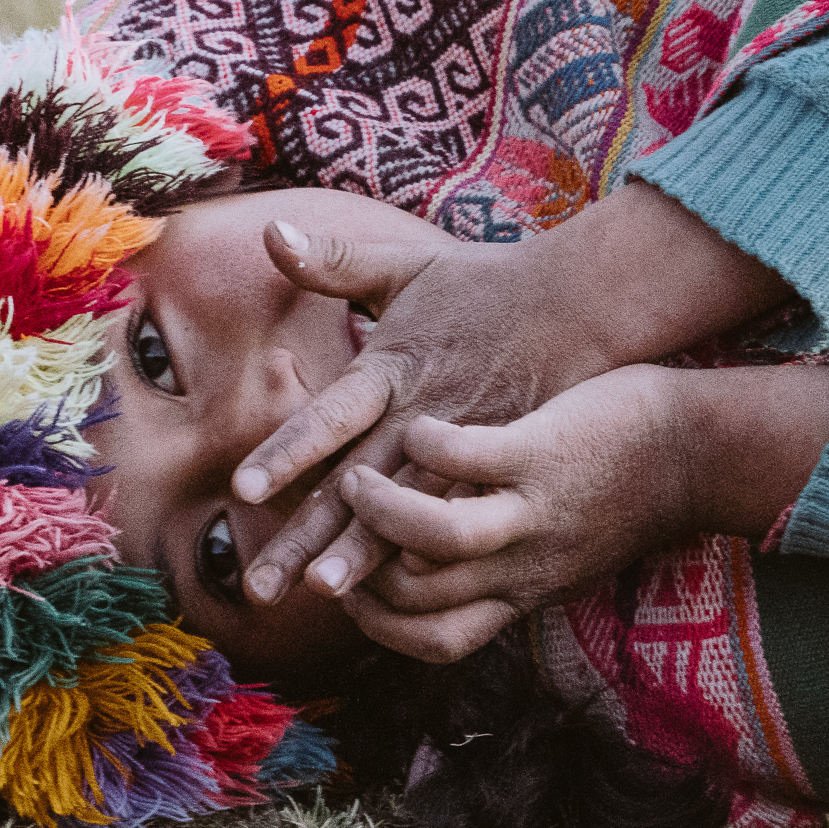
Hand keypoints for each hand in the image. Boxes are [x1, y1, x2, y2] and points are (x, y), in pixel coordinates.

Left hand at [238, 184, 793, 605]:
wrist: (583, 306)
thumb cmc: (484, 284)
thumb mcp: (408, 264)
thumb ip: (336, 260)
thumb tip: (270, 231)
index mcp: (391, 368)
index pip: (330, 416)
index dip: (287, 452)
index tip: (244, 491)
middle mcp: (421, 415)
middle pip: (356, 487)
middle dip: (308, 539)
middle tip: (264, 588)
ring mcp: (462, 450)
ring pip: (404, 515)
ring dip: (363, 557)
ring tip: (326, 596)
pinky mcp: (496, 471)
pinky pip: (457, 521)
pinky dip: (425, 557)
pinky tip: (397, 594)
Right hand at [333, 368, 700, 662]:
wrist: (704, 451)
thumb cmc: (627, 490)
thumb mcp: (566, 551)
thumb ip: (510, 565)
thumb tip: (451, 566)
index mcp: (525, 592)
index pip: (437, 641)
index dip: (381, 625)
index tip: (351, 591)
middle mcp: (527, 566)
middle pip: (419, 596)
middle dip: (361, 567)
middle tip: (337, 523)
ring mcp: (537, 514)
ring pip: (436, 539)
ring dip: (382, 511)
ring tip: (356, 478)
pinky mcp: (547, 456)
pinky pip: (470, 461)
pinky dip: (430, 447)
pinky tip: (417, 427)